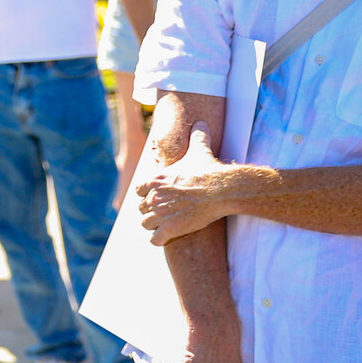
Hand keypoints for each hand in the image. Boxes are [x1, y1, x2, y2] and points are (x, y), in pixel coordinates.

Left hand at [137, 123, 238, 244]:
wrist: (222, 189)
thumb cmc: (210, 170)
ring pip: (145, 224)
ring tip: (164, 225)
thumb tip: (201, 123)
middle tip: (164, 213)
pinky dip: (159, 240)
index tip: (157, 197)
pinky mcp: (171, 229)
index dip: (147, 195)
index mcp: (155, 180)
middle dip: (151, 211)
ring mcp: (161, 213)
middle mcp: (153, 197)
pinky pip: (155, 240)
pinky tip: (167, 237)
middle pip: (141, 208)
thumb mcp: (200, 150)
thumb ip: (197, 137)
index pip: (139, 190)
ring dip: (154, 226)